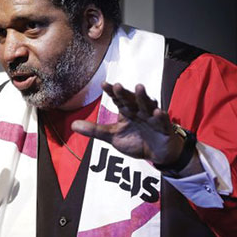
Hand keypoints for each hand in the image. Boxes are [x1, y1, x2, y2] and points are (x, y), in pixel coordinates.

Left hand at [72, 82, 190, 169]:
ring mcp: (152, 118)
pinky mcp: (164, 128)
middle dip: (125, 93)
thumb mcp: (113, 136)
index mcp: (127, 111)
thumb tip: (72, 125)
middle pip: (131, 100)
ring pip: (147, 106)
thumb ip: (95, 130)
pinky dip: (160, 117)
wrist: (158, 153)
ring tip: (139, 87)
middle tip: (117, 85)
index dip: (111, 92)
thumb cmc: (136, 141)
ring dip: (143, 97)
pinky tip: (157, 112)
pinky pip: (162, 121)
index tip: (103, 84)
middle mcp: (139, 111)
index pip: (118, 99)